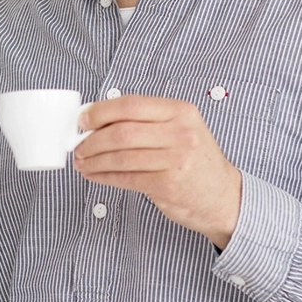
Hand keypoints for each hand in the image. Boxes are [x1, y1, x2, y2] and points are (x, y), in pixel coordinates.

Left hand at [74, 95, 241, 248]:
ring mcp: (176, 159)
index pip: (131, 104)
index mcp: (181, 111)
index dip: (100, 112)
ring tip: (82, 162)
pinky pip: (126, 178)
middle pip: (122, 131)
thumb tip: (98, 121)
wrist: (223, 196)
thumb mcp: (179, 130)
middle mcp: (181, 132)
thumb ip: (145, 122)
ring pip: (121, 156)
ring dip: (94, 160)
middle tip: (78, 145)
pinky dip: (104, 176)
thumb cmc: (195, 162)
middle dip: (92, 139)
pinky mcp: (169, 184)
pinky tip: (95, 174)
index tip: (83, 120)